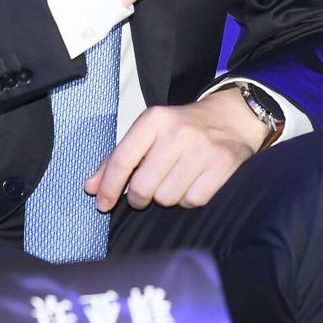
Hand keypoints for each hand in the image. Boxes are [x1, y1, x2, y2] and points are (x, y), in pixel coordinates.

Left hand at [82, 90, 266, 210]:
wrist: (231, 119)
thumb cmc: (182, 129)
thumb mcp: (148, 133)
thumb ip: (117, 159)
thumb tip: (91, 187)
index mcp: (154, 119)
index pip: (122, 160)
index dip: (109, 187)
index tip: (103, 203)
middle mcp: (178, 132)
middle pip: (143, 186)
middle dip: (139, 197)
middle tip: (145, 192)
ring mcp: (202, 149)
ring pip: (167, 198)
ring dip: (166, 196)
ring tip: (174, 180)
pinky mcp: (222, 166)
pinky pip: (192, 201)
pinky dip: (188, 199)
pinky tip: (192, 183)